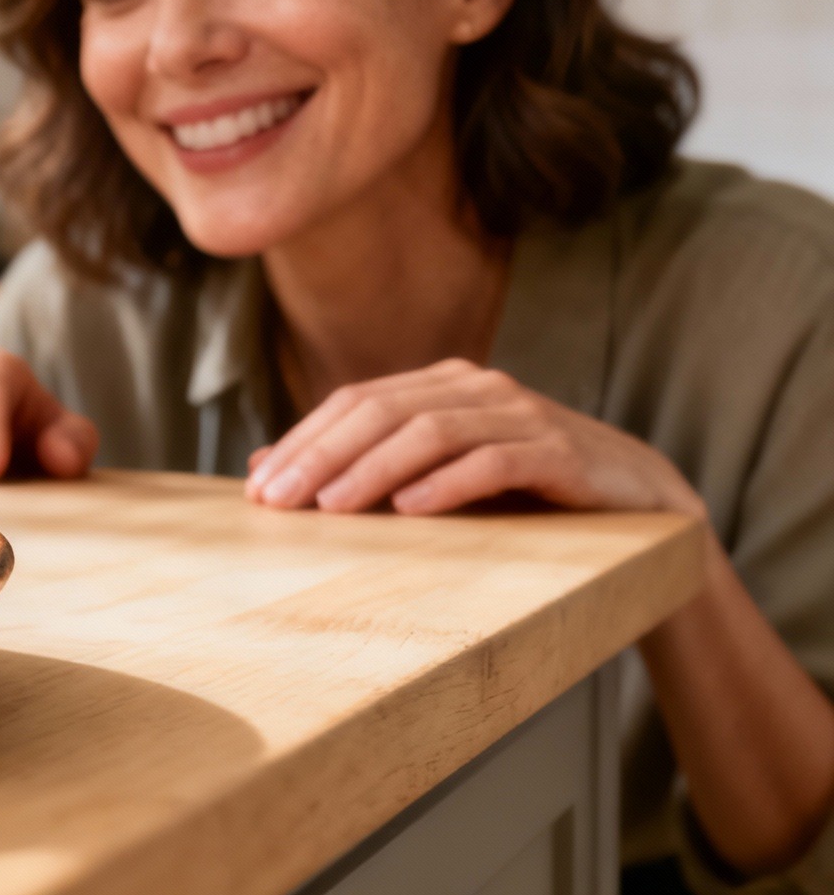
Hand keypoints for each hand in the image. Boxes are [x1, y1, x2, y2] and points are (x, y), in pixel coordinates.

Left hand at [245, 358, 704, 517]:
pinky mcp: (558, 449)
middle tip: (278, 500)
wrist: (636, 501)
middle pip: (380, 411)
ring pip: (428, 432)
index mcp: (441, 384)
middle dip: (321, 455)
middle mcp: (476, 387)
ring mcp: (520, 413)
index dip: (302, 441)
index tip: (258, 487)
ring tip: (330, 508)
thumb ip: (362, 465)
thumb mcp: (436, 476)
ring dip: (371, 470)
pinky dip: (447, 483)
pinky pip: (493, 460)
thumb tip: (262, 470)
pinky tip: (411, 510)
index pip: (353, 402)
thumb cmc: (523, 492)